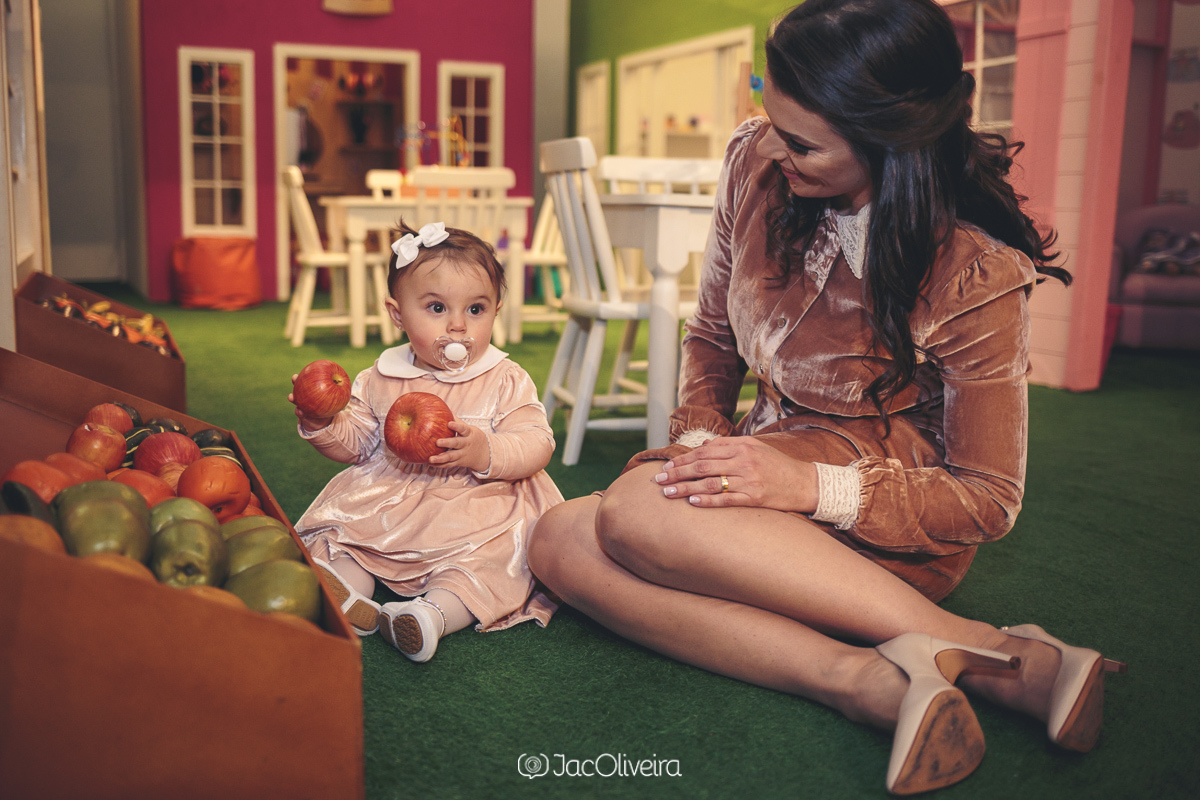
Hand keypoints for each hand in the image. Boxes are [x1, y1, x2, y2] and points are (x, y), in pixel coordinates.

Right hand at [288, 373, 334, 431]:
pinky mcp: (301, 414)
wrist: (323, 420)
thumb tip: (343, 381)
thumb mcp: (334, 398)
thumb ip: (337, 390)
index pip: (306, 380)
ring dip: (292, 398)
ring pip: (295, 399)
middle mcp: (304, 395)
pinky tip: (300, 411)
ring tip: (291, 397)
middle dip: (295, 381)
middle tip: (294, 378)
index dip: (302, 375)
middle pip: (298, 385)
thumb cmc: (328, 406)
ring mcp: (301, 404)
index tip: (299, 372)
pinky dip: (299, 412)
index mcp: (311, 389)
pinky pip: (299, 412)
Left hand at [428, 419, 489, 472]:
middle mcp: (466, 444)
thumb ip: (457, 421)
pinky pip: (449, 464)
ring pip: (452, 457)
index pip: (464, 429)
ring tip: (431, 458)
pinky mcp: (459, 462)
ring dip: (441, 458)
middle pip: (457, 443)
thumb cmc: (473, 438)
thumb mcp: (469, 429)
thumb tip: (446, 408)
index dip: (457, 426)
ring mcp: (462, 454)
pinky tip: (431, 464)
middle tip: (438, 442)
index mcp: (469, 434)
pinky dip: (440, 465)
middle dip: (447, 443)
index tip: (450, 423)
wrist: (486, 454)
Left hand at [653, 436, 818, 512]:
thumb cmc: (778, 465)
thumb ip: (730, 445)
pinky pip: (726, 500)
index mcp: (742, 446)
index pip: (705, 451)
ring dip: (685, 487)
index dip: (683, 459)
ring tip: (667, 493)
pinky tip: (692, 501)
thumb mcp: (756, 448)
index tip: (666, 466)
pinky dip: (707, 500)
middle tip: (658, 480)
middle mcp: (744, 461)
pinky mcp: (755, 498)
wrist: (805, 483)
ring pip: (710, 482)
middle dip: (677, 472)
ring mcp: (749, 480)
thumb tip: (704, 445)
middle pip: (703, 466)